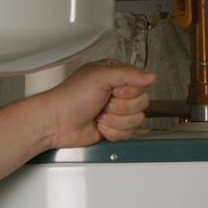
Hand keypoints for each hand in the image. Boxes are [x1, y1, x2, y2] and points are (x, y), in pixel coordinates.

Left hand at [36, 59, 155, 148]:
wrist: (56, 122)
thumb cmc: (71, 97)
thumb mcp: (99, 77)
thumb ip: (128, 74)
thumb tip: (151, 75)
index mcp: (117, 75)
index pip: (141, 84)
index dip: (128, 91)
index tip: (112, 91)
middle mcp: (118, 92)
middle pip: (142, 103)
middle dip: (120, 107)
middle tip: (102, 104)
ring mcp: (117, 111)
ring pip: (137, 119)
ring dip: (115, 120)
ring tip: (98, 115)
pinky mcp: (114, 128)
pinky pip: (128, 133)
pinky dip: (112, 132)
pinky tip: (99, 126)